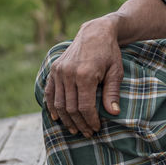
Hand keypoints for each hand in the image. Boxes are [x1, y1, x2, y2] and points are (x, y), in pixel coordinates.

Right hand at [44, 17, 122, 137]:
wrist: (95, 32)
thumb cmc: (109, 53)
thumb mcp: (116, 71)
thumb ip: (112, 92)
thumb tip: (113, 113)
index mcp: (85, 75)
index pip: (85, 107)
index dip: (90, 121)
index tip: (96, 128)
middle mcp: (69, 73)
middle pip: (71, 108)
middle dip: (79, 123)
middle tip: (87, 133)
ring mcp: (59, 71)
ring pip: (59, 103)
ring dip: (66, 119)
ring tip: (75, 129)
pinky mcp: (54, 69)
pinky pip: (49, 92)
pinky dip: (51, 106)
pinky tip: (57, 117)